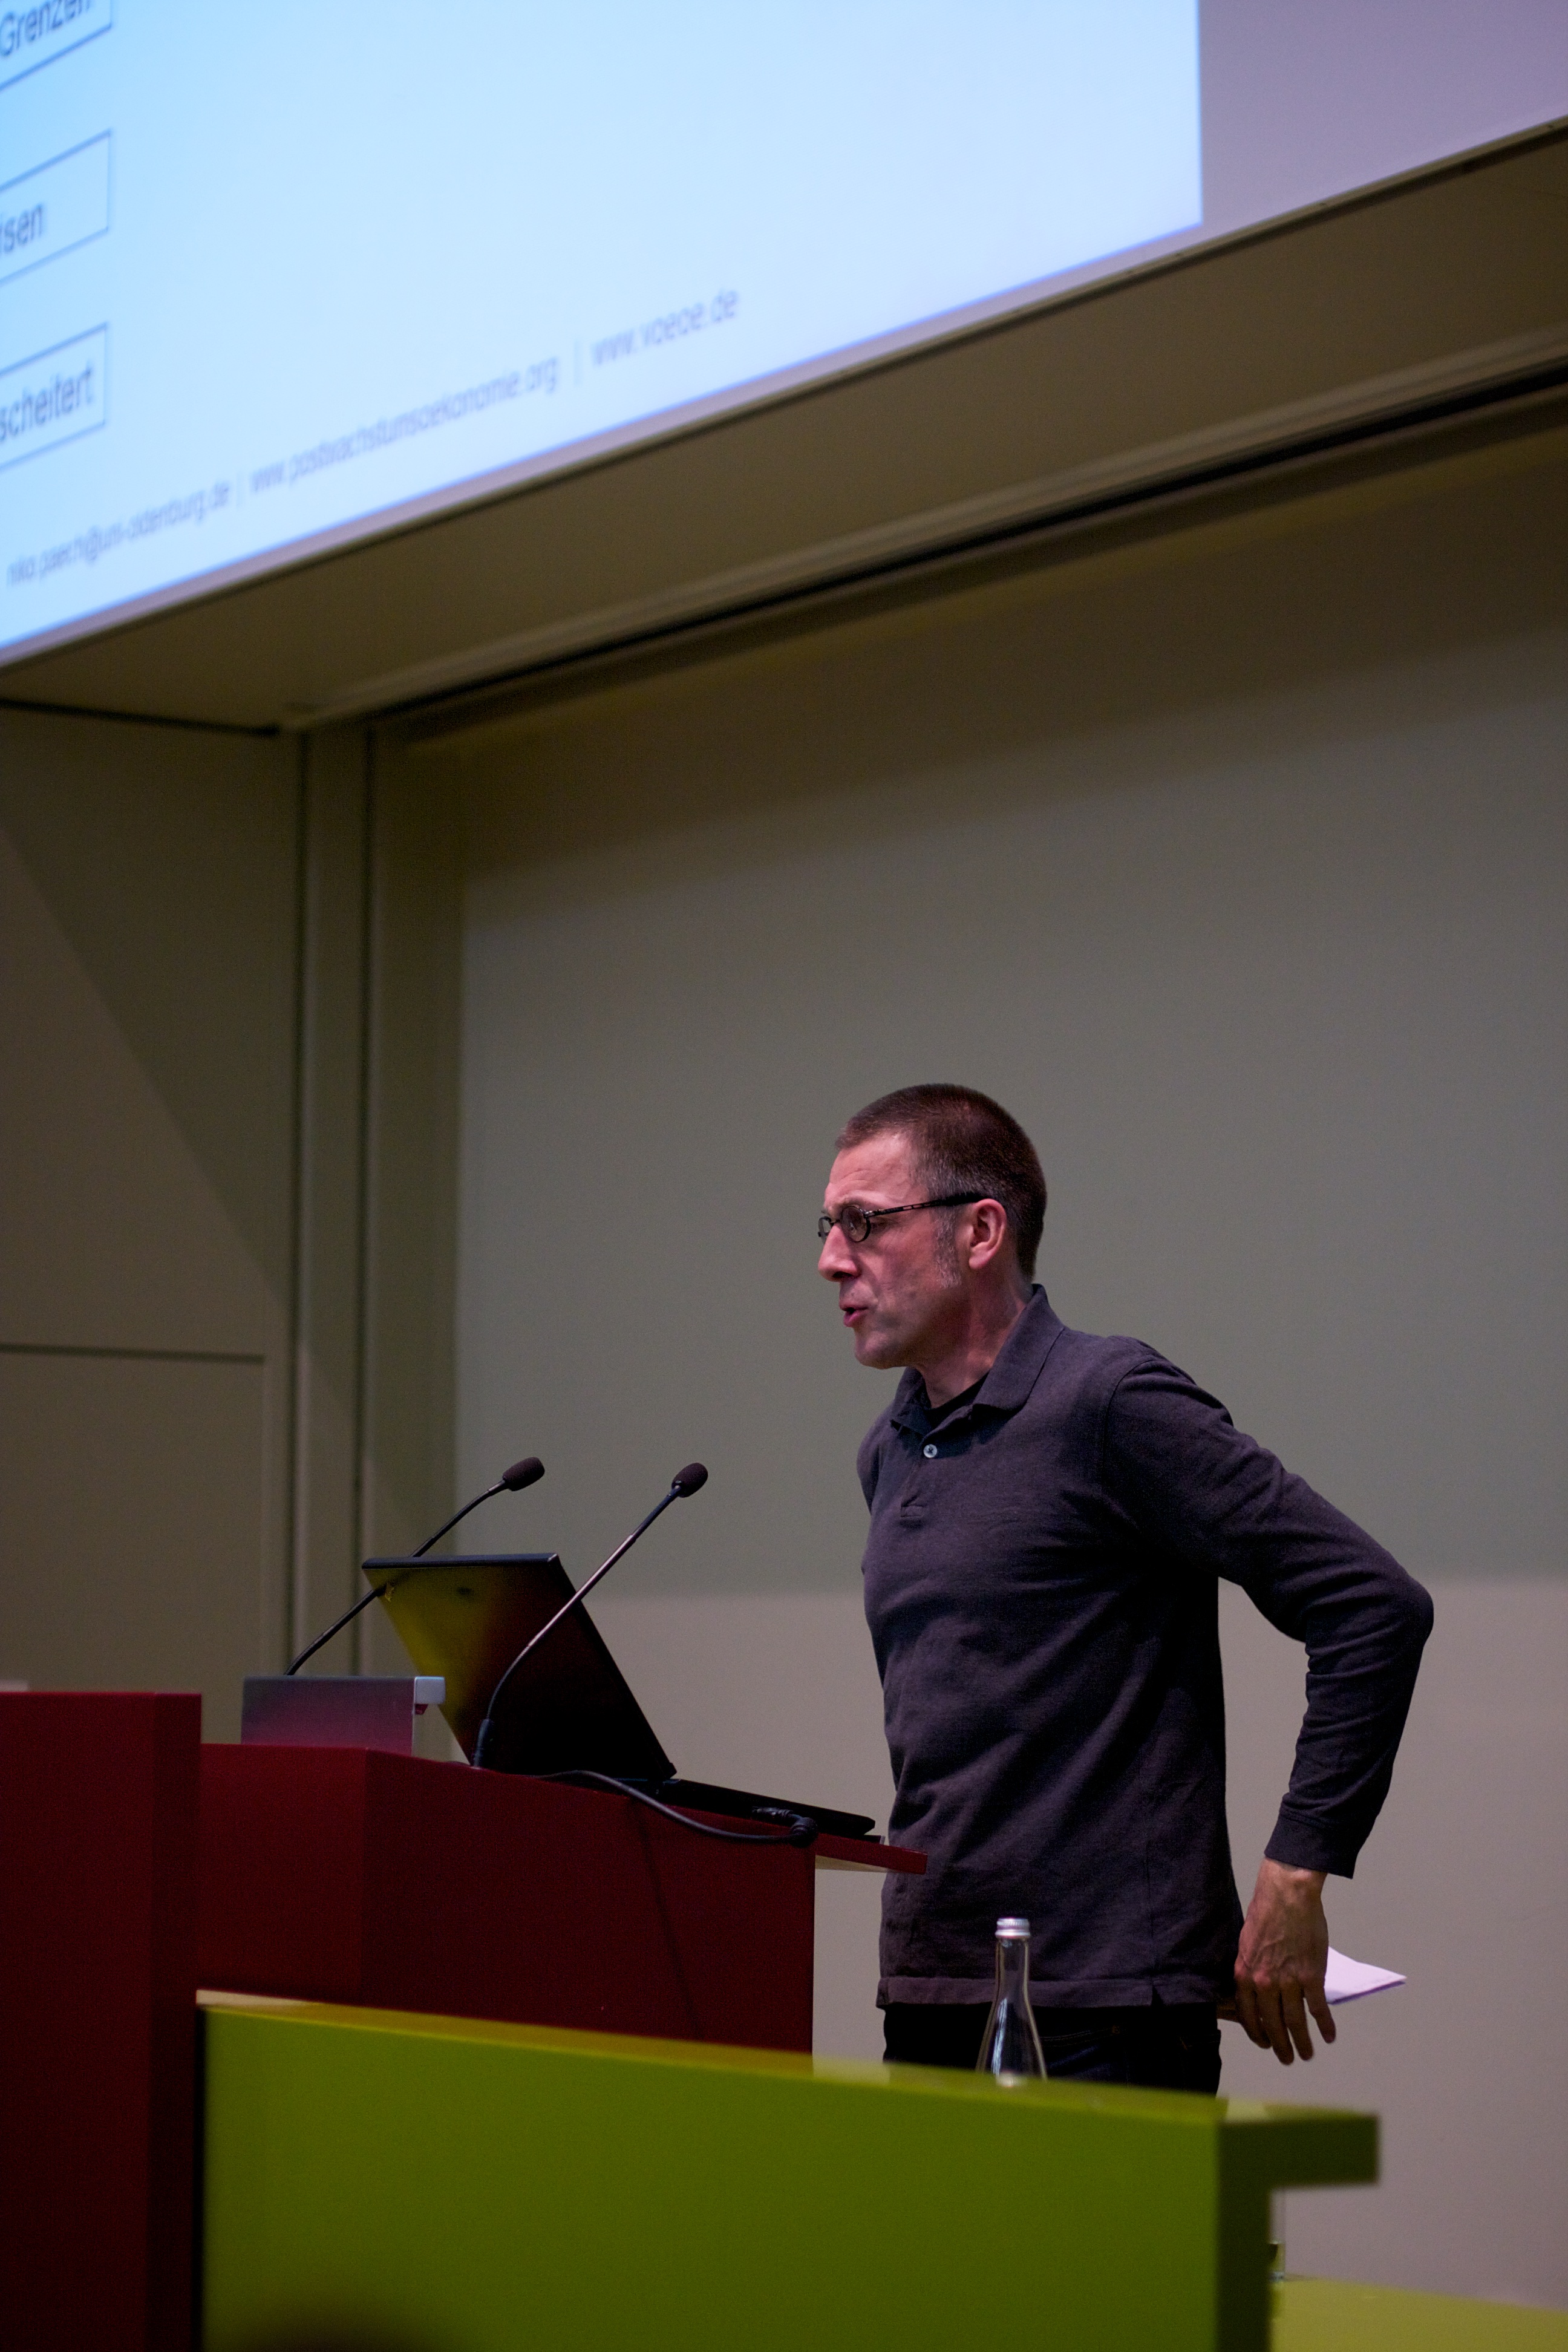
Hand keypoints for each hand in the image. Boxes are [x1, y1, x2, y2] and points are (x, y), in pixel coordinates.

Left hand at [1231, 1859, 1334, 2064]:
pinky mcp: (1311, 1977)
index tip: (1264, 2044)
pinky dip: (1325, 2025)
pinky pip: (1318, 2008)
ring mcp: (1288, 1982)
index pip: (1248, 2015)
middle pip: (1272, 2024)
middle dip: (1280, 2046)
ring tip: (1307, 2055)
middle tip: (1287, 2059)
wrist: (1286, 1895)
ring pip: (1294, 2022)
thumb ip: (1251, 1968)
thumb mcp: (1246, 1943)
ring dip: (1302, 2042)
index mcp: (1245, 1975)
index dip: (1257, 2034)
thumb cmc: (1265, 1912)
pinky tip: (1329, 2036)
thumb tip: (1257, 1987)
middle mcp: (1264, 1983)